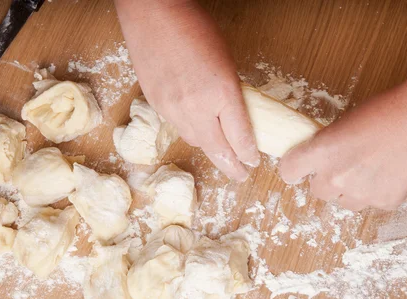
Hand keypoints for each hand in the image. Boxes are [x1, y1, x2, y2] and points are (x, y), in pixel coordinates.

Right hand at [115, 0, 258, 180]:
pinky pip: (177, 127)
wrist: (153, 15)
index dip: (248, 153)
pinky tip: (198, 130)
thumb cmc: (194, 28)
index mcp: (222, 93)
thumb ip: (231, 92)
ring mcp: (173, 108)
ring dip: (211, 150)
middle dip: (231, 166)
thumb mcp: (226, 62)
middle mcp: (197, 107)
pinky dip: (191, 131)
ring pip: (195, 141)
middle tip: (241, 175)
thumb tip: (234, 114)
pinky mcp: (156, 105)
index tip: (253, 161)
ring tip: (221, 156)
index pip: (240, 136)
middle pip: (217, 149)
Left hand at [279, 86, 406, 210]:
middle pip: (318, 191)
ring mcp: (360, 195)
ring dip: (351, 190)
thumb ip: (328, 145)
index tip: (301, 168)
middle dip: (328, 180)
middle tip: (345, 165)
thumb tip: (323, 156)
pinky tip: (391, 172)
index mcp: (319, 153)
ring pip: (344, 201)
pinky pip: (372, 203)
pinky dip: (378, 192)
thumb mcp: (345, 123)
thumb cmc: (387, 111)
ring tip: (371, 168)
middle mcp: (335, 179)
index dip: (295, 169)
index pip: (289, 171)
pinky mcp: (384, 203)